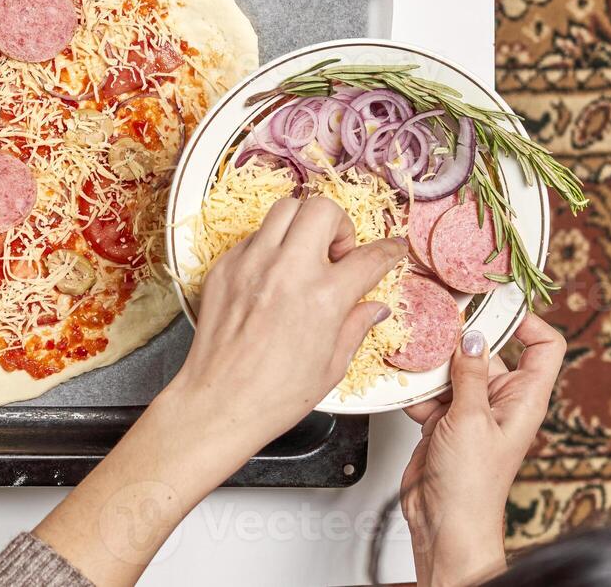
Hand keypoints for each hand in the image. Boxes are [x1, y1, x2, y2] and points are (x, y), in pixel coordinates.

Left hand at [172, 196, 406, 443]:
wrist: (219, 402)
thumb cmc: (275, 394)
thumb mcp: (332, 365)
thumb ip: (356, 326)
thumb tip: (374, 307)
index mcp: (324, 297)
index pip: (369, 256)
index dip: (388, 251)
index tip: (392, 249)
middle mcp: (287, 270)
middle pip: (322, 209)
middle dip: (339, 225)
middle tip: (337, 254)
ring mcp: (251, 263)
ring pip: (284, 209)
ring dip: (302, 225)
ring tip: (305, 256)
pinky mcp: (224, 266)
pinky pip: (253, 236)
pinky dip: (269, 247)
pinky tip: (272, 275)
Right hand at [400, 312, 565, 586]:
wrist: (444, 522)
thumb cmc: (472, 484)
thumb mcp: (470, 419)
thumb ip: (468, 374)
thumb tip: (471, 336)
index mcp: (524, 400)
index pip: (544, 347)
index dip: (527, 321)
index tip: (497, 302)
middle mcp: (500, 402)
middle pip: (486, 353)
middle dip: (459, 341)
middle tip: (434, 323)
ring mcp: (471, 411)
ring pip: (452, 370)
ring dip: (431, 367)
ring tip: (413, 358)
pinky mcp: (443, 421)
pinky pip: (430, 391)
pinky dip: (415, 389)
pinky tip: (404, 389)